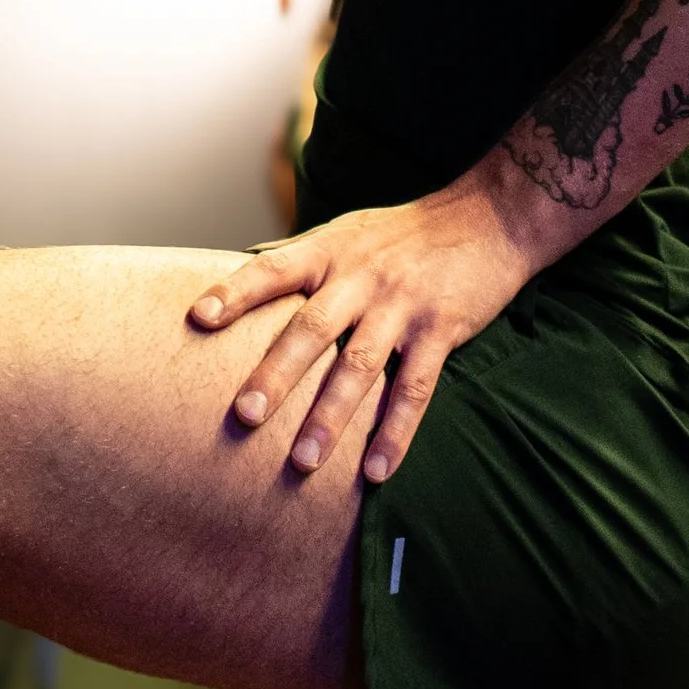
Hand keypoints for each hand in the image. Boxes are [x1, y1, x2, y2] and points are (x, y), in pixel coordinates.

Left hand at [189, 180, 539, 480]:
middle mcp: (361, 278)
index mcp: (330, 252)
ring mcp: (401, 305)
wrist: (489, 217)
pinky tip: (376, 471)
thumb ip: (301, 264)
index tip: (199, 318)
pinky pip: (415, 388)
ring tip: (303, 462)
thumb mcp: (348, 234)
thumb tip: (237, 292)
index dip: (235, 292)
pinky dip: (396, 432)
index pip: (273, 269)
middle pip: (311, 329)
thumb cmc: (405, 234)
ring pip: (360, 366)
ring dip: (331, 417)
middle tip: (244, 416)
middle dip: (277, 374)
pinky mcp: (441, 329)